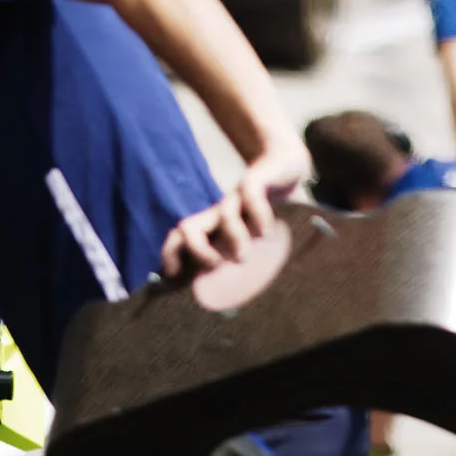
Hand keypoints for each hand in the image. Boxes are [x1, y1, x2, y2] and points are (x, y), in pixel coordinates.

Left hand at [161, 145, 310, 277]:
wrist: (284, 163)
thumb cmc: (273, 208)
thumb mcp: (262, 234)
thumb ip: (262, 257)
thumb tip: (269, 293)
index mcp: (215, 227)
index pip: (181, 240)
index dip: (171, 256)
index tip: (175, 277)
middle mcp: (220, 213)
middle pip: (189, 227)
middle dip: (196, 250)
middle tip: (216, 267)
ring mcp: (238, 197)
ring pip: (223, 214)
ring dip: (232, 237)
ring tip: (244, 257)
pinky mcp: (256, 180)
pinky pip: (251, 195)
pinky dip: (257, 214)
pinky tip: (267, 231)